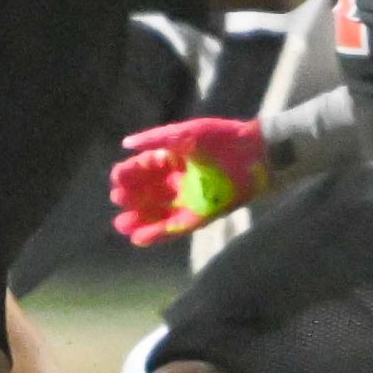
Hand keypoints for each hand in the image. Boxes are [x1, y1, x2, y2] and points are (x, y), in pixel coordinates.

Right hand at [109, 117, 269, 246]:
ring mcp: (190, 200)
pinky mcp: (201, 217)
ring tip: (120, 225)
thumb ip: (155, 139)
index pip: (145, 168)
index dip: (130, 174)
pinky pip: (174, 228)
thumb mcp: (185, 134)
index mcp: (174, 159)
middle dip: (131, 197)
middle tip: (117, 200)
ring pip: (158, 214)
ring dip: (139, 220)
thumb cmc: (222, 140)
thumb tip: (125, 144)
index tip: (117, 178)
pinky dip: (157, 234)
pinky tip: (138, 238)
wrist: (255, 156)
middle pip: (148, 193)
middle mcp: (179, 181)